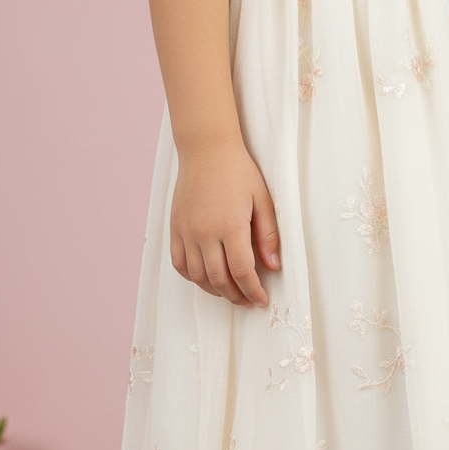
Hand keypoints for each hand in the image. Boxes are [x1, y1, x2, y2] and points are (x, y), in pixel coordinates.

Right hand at [169, 136, 279, 307]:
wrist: (206, 149)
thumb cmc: (238, 171)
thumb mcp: (262, 200)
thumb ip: (268, 236)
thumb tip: (273, 267)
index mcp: (230, 226)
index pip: (242, 272)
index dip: (253, 291)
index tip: (261, 300)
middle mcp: (204, 232)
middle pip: (219, 280)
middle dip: (236, 296)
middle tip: (248, 300)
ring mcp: (186, 231)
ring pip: (198, 276)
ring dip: (215, 290)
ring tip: (230, 292)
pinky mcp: (175, 228)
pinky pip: (180, 264)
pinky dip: (193, 277)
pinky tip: (207, 278)